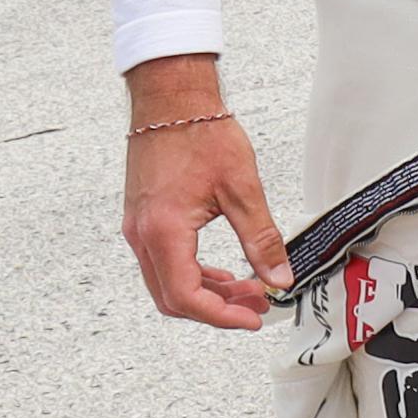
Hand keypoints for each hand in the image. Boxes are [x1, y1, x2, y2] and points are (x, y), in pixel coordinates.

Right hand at [120, 56, 286, 328]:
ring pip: (167, 282)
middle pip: (172, 297)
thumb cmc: (200, 132)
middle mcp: (142, 234)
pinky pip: (164, 262)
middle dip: (216, 308)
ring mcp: (138, 227)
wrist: (171, 100)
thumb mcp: (242, 189)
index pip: (187, 296)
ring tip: (248, 288)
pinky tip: (223, 270)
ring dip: (206, 292)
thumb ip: (261, 239)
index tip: (253, 318)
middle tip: (256, 305)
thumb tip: (278, 277)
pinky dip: (193, 274)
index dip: (221, 316)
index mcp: (164, 230)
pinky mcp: (142, 219)